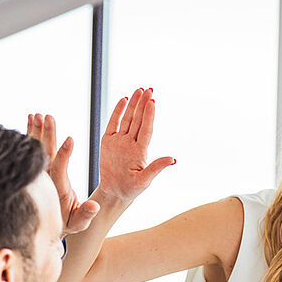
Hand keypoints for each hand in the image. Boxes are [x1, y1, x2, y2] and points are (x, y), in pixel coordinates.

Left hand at [27, 113, 100, 235]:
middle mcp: (44, 179)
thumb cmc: (67, 223)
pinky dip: (30, 133)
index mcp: (56, 189)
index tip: (69, 139)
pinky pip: (30, 149)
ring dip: (36, 131)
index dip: (64, 154)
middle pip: (44, 154)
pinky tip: (31, 118)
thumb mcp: (79, 223)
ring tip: (38, 114)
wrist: (46, 226)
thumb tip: (94, 206)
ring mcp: (38, 173)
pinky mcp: (34, 169)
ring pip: (35, 149)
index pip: (59, 169)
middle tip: (48, 117)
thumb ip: (86, 214)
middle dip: (47, 135)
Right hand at [96, 87, 175, 202]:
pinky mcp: (108, 141)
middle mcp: (131, 143)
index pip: (146, 129)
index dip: (149, 115)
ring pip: (127, 118)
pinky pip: (113, 123)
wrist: (115, 192)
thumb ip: (156, 168)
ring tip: (139, 90)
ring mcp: (120, 141)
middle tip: (149, 89)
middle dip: (143, 104)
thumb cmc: (132, 189)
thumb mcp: (145, 180)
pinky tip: (124, 100)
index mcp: (141, 151)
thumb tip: (173, 159)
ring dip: (133, 104)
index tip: (153, 101)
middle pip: (138, 120)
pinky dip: (117, 111)